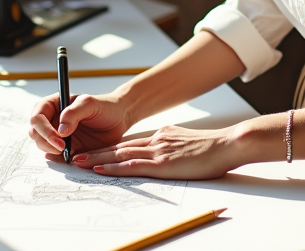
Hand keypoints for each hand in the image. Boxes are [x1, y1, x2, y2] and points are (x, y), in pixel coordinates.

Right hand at [29, 92, 130, 161]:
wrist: (118, 119)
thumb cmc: (104, 106)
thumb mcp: (90, 104)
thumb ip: (74, 113)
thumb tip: (60, 130)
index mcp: (54, 104)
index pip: (37, 116)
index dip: (44, 129)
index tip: (59, 138)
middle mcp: (52, 120)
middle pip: (35, 133)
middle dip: (45, 142)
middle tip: (62, 148)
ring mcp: (57, 135)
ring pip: (42, 145)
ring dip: (51, 151)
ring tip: (69, 152)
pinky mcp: (65, 148)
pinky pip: (55, 156)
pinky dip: (59, 159)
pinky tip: (70, 158)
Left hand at [73, 125, 241, 179]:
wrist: (227, 144)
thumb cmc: (212, 147)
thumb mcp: (187, 141)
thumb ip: (172, 143)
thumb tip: (165, 151)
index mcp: (161, 135)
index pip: (130, 143)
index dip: (110, 148)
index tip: (94, 152)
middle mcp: (156, 140)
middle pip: (120, 146)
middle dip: (97, 152)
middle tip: (77, 156)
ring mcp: (158, 151)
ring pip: (121, 154)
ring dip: (99, 159)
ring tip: (81, 163)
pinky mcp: (163, 163)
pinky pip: (133, 165)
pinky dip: (114, 166)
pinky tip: (102, 168)